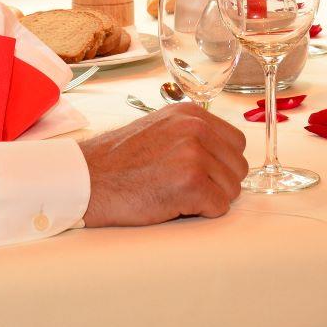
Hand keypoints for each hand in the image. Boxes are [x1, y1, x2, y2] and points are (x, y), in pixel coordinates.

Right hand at [79, 103, 246, 224]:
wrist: (88, 179)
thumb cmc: (120, 162)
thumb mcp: (160, 129)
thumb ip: (192, 134)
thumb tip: (224, 153)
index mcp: (191, 114)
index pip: (236, 143)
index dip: (220, 164)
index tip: (199, 173)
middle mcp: (196, 128)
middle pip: (238, 167)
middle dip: (218, 183)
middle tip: (184, 188)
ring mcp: (195, 154)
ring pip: (232, 189)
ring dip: (208, 199)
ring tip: (175, 194)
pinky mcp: (191, 182)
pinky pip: (219, 207)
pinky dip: (201, 213)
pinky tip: (174, 205)